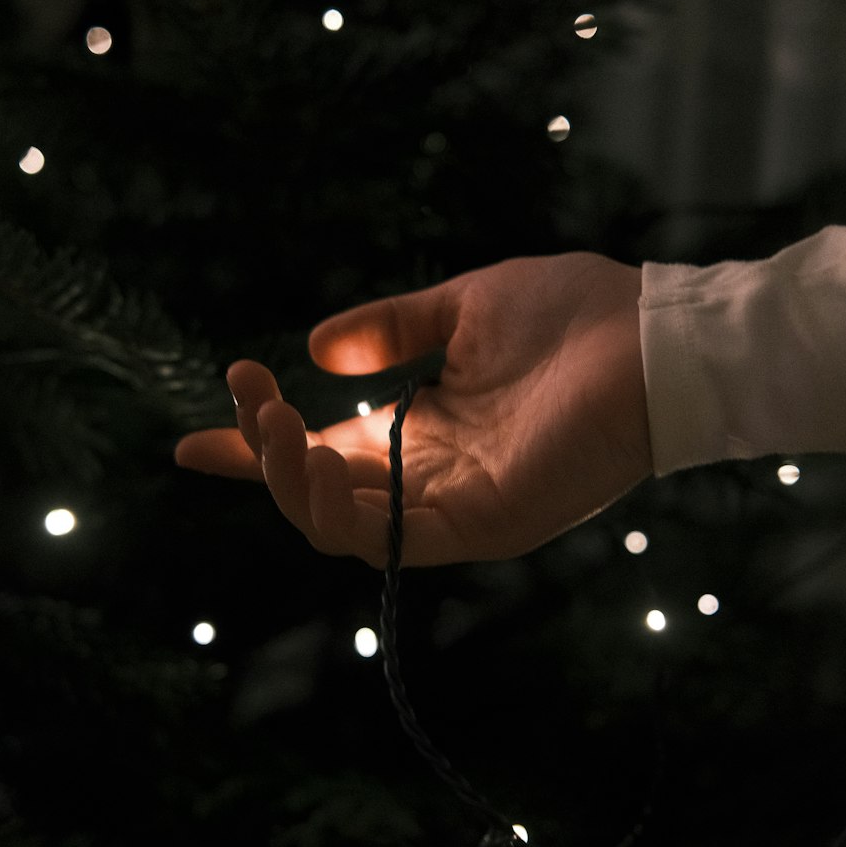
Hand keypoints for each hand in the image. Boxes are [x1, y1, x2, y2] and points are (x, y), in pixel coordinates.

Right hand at [174, 253, 652, 567]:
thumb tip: (316, 351)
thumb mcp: (461, 307)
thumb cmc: (574, 315)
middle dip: (262, 451)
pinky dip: (336, 507)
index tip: (193, 437)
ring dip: (287, 478)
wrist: (651, 335)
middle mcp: (432, 477)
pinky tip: (308, 457)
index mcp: (425, 429)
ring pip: (339, 523)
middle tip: (241, 391)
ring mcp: (455, 508)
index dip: (257, 446)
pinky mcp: (481, 526)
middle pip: (318, 492)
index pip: (325, 450)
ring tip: (266, 422)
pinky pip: (388, 538)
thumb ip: (391, 329)